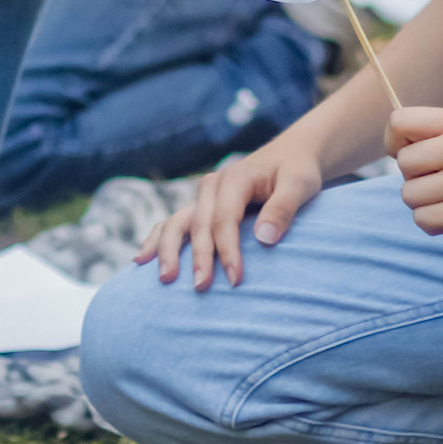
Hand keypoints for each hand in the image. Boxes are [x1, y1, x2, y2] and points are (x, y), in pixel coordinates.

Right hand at [134, 140, 325, 290]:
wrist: (290, 155)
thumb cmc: (297, 171)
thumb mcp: (300, 184)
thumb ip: (284, 208)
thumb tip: (264, 239)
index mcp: (235, 178)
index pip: (225, 218)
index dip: (227, 250)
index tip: (235, 279)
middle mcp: (212, 186)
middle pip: (198, 224)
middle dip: (197, 257)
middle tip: (200, 287)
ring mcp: (202, 197)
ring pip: (177, 222)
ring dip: (167, 250)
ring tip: (164, 279)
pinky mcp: (200, 207)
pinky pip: (173, 223)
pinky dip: (156, 240)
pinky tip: (142, 260)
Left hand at [389, 106, 442, 238]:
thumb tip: (405, 154)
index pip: (398, 123)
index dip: (397, 142)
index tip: (415, 154)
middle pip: (403, 165)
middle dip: (416, 177)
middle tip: (440, 184)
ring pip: (410, 195)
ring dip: (425, 204)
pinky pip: (424, 220)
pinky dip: (433, 224)